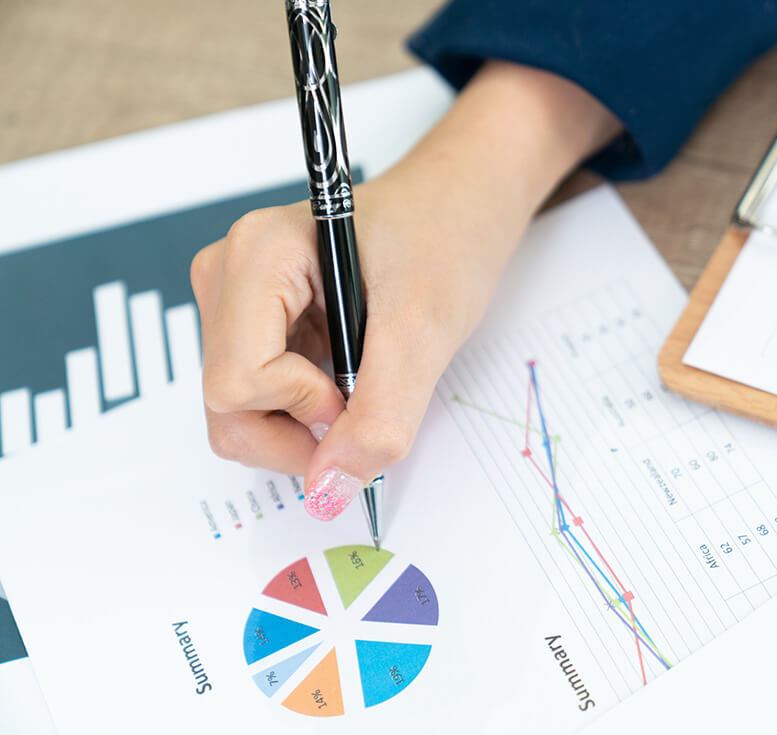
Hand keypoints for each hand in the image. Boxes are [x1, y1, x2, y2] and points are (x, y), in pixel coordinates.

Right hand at [191, 62, 618, 519]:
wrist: (463, 202)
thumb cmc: (447, 236)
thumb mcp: (423, 332)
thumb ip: (379, 418)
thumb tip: (328, 493)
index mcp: (257, 255)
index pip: (237, 382)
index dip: (306, 409)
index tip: (361, 389)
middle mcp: (229, 274)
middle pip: (227, 405)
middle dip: (297, 432)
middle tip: (366, 405)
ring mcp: (238, 301)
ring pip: (238, 411)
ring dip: (304, 423)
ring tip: (363, 377)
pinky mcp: (257, 323)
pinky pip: (261, 398)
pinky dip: (307, 408)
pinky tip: (348, 370)